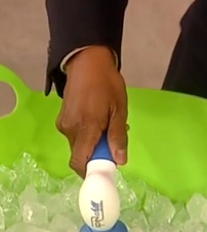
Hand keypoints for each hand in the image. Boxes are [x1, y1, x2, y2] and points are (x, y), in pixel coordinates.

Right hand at [56, 46, 127, 177]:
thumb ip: (118, 137)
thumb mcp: (119, 110)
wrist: (87, 60)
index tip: (105, 169)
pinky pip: (75, 136)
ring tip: (108, 128)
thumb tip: (120, 161)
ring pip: (79, 146)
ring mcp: (63, 124)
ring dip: (93, 145)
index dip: (90, 171)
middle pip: (80, 155)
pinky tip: (99, 123)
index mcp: (85, 128)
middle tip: (113, 144)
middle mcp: (69, 129)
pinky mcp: (62, 119)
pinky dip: (87, 137)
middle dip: (97, 156)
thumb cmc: (107, 84)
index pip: (79, 162)